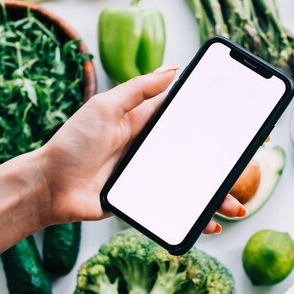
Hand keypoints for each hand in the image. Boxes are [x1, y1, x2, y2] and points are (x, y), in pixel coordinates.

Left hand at [37, 67, 244, 232]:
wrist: (50, 187)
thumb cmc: (73, 143)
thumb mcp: (104, 107)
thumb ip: (137, 90)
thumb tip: (172, 70)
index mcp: (142, 124)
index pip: (182, 118)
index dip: (207, 120)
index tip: (234, 122)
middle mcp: (149, 150)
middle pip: (192, 155)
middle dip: (219, 165)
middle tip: (243, 170)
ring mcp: (147, 176)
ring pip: (188, 184)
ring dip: (213, 196)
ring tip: (234, 206)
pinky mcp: (142, 200)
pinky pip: (172, 207)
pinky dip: (192, 216)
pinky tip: (209, 223)